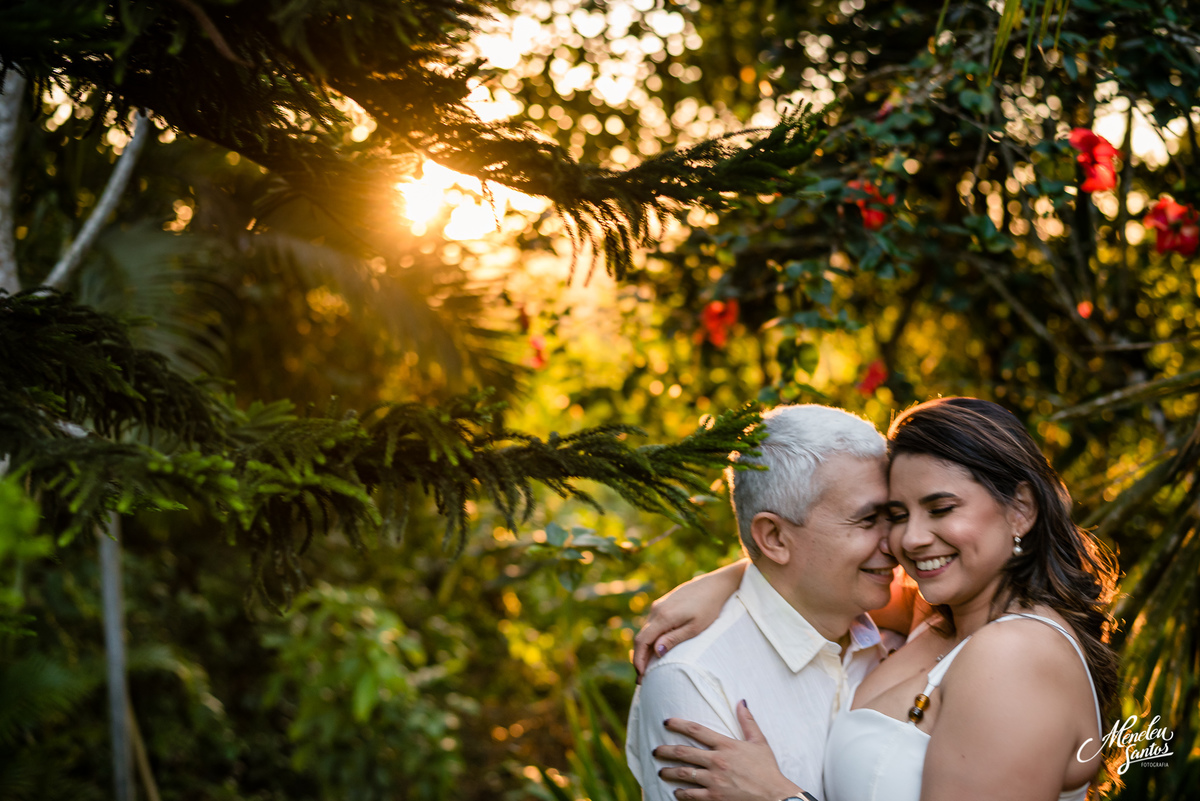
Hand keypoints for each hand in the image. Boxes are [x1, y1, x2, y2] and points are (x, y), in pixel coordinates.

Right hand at [631, 560, 746, 677]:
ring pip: (646, 630)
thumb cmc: (709, 607)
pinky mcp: (663, 603)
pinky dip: (650, 638)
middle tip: (642, 678)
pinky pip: (652, 624)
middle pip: (641, 637)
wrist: (715, 585)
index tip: (641, 676)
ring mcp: (659, 605)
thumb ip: (674, 639)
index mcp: (663, 617)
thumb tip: (656, 652)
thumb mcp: (695, 627)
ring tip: (649, 667)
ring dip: (644, 649)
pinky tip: (656, 648)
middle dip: (639, 658)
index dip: (638, 660)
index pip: (642, 641)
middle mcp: (656, 610)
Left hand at [653, 701, 801, 800]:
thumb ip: (748, 721)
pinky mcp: (715, 797)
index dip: (679, 724)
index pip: (697, 730)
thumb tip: (741, 701)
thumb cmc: (767, 770)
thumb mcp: (759, 742)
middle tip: (656, 750)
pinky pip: (692, 795)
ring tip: (661, 772)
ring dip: (669, 773)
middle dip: (665, 751)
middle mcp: (717, 761)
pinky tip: (676, 792)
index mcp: (726, 745)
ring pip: (684, 774)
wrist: (775, 797)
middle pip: (683, 752)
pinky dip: (681, 794)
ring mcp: (714, 781)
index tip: (666, 722)